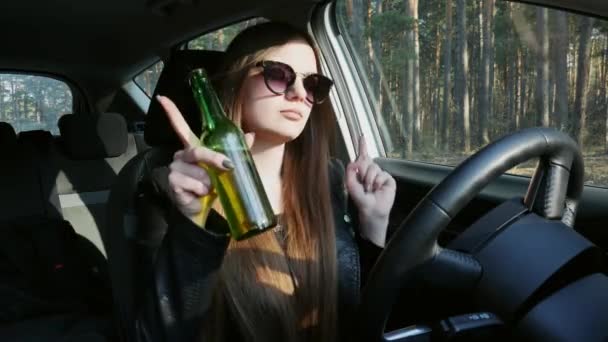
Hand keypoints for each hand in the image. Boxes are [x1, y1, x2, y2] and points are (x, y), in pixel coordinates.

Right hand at [158, 95, 254, 220]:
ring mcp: (174, 169)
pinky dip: (201, 191)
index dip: (171, 112)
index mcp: (192, 149)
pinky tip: (198, 194)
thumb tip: (250, 135)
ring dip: (208, 183)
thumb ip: (236, 151)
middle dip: (214, 160)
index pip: (179, 127)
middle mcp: (180, 156)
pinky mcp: (173, 182)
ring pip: (198, 171)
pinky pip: (192, 184)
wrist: (201, 210)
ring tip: (207, 189)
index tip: (163, 98)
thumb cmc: (211, 187)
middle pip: (197, 151)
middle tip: (228, 167)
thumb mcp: (225, 168)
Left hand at [345, 135, 395, 246]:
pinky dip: (377, 183)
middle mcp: (372, 170)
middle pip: (366, 161)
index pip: (363, 155)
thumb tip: (353, 161)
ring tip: (369, 189)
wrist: (371, 210)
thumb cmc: (361, 199)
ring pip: (373, 168)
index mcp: (362, 170)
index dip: (363, 146)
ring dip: (369, 180)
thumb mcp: (351, 186)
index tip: (362, 136)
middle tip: (363, 185)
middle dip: (362, 172)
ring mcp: (381, 174)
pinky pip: (381, 175)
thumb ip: (349, 173)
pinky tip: (377, 189)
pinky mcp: (388, 179)